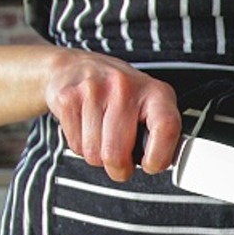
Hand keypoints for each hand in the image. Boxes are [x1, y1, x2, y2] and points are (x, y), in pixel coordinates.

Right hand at [44, 49, 180, 180]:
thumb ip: (162, 133)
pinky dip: (81, 146)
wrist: (76, 66)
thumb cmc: (121, 92)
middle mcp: (125, 87)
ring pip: (94, 153)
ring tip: (103, 137)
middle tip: (121, 162)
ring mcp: (93, 90)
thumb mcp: (152, 104)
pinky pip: (75, 145)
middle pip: (117, 153)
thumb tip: (161, 163)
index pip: (166, 128)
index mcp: (155, 92)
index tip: (151, 165)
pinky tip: (87, 129)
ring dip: (98, 156)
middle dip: (119, 168)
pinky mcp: (67, 98)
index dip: (158, 157)